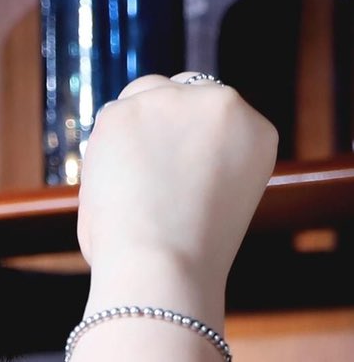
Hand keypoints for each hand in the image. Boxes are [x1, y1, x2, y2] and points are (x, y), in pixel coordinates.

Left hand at [78, 73, 277, 297]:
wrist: (164, 268)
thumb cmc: (188, 260)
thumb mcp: (224, 204)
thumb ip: (207, 165)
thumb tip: (166, 156)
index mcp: (257, 133)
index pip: (217, 117)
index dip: (189, 145)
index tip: (177, 176)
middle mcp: (224, 104)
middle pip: (182, 94)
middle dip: (162, 128)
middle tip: (146, 178)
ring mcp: (174, 100)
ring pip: (143, 96)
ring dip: (132, 131)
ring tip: (128, 187)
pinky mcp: (126, 110)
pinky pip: (107, 123)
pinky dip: (103, 155)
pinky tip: (109, 189)